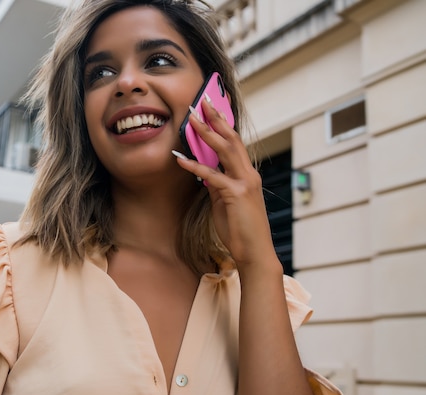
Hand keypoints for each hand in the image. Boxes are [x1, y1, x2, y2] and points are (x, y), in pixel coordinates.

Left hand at [174, 98, 280, 272]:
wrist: (254, 252)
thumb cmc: (240, 229)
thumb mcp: (224, 202)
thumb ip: (217, 184)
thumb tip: (204, 171)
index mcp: (246, 175)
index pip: (234, 143)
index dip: (223, 124)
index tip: (211, 108)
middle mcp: (248, 174)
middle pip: (232, 139)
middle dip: (217, 118)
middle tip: (202, 101)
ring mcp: (245, 182)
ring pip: (225, 150)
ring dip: (207, 133)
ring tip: (191, 119)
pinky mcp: (237, 194)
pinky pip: (213, 176)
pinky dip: (195, 166)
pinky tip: (181, 159)